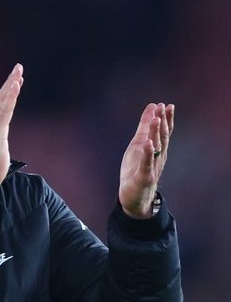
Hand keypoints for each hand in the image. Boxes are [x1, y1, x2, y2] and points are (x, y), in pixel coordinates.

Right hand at [0, 64, 23, 191]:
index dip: (6, 90)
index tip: (14, 79)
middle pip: (0, 98)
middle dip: (9, 81)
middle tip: (18, 67)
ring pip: (2, 101)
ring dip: (11, 85)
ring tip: (18, 72)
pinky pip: (5, 111)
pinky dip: (10, 97)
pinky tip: (15, 86)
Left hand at [118, 103, 174, 217]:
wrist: (134, 196)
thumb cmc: (137, 168)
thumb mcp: (138, 144)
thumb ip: (144, 126)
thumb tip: (152, 106)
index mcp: (157, 149)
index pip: (165, 132)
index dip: (167, 119)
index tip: (167, 105)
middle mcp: (158, 157)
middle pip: (162, 137)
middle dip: (163, 122)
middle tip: (163, 107)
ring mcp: (152, 166)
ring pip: (156, 148)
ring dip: (156, 133)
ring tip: (156, 119)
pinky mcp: (144, 176)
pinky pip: (146, 164)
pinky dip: (147, 153)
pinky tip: (148, 143)